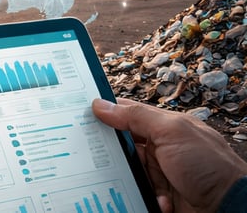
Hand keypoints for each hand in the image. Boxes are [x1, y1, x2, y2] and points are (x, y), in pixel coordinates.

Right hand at [92, 98, 246, 212]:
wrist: (229, 208)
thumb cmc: (208, 166)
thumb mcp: (172, 132)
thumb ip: (137, 117)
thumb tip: (101, 104)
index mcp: (164, 127)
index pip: (127, 113)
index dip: (104, 113)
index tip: (77, 114)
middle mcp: (159, 148)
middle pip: (120, 144)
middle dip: (109, 150)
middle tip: (90, 151)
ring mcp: (158, 172)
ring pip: (125, 170)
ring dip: (125, 176)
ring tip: (130, 179)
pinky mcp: (157, 194)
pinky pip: (134, 191)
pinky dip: (138, 195)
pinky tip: (155, 198)